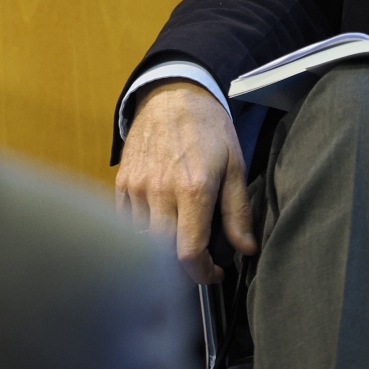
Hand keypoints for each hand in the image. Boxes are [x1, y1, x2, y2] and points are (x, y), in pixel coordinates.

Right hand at [115, 81, 257, 284]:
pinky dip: (144, 228)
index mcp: (193, 189)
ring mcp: (138, 187)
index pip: (188, 253)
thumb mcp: (235, 165)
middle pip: (162, 253)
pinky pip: (128, 221)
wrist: (173, 94)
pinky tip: (161, 216)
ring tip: (180, 233)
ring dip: (161, 246)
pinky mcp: (123, 182)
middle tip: (199, 257)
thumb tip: (246, 248)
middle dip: (182, 265)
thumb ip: (238, 211)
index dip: (201, 274)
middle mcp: (161, 191)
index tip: (213, 274)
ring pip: (143, 239)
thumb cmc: (209, 129)